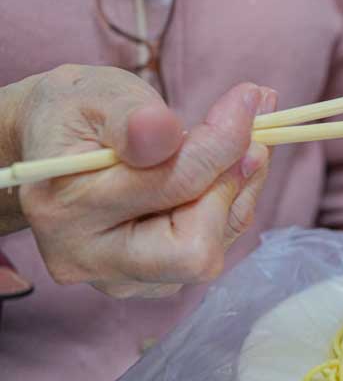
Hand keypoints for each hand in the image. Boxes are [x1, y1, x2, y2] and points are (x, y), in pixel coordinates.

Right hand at [9, 64, 275, 297]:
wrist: (53, 151)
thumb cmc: (75, 117)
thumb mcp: (95, 96)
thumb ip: (130, 114)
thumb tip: (161, 130)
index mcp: (66, 206)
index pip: (174, 184)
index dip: (223, 141)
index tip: (250, 100)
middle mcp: (88, 257)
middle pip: (195, 250)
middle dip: (231, 188)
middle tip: (251, 137)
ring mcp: (121, 280)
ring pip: (211, 253)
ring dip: (237, 195)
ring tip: (233, 147)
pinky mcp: (152, 284)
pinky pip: (211, 251)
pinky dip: (227, 210)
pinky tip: (216, 175)